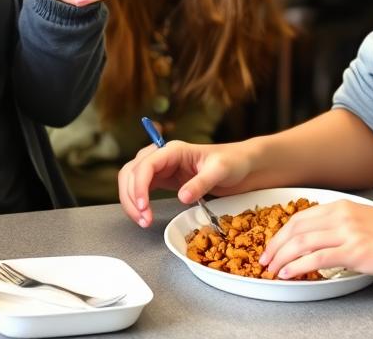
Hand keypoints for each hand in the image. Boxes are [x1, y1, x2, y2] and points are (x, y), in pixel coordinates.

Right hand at [118, 139, 255, 226]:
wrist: (241, 165)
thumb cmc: (232, 162)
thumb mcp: (220, 171)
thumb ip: (201, 183)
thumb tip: (182, 197)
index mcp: (174, 150)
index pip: (146, 164)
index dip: (139, 185)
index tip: (143, 207)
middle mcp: (163, 156)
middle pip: (132, 171)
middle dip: (132, 196)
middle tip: (143, 220)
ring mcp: (162, 167)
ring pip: (132, 179)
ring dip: (131, 200)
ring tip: (143, 221)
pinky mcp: (164, 179)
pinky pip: (141, 187)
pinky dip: (138, 201)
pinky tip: (145, 215)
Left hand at [260, 200, 372, 280]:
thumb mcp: (368, 224)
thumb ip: (345, 229)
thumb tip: (326, 245)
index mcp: (342, 205)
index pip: (301, 217)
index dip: (282, 232)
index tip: (272, 246)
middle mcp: (341, 214)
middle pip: (296, 228)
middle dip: (275, 245)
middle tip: (264, 261)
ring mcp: (348, 232)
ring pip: (302, 242)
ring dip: (281, 257)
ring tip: (270, 270)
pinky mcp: (355, 251)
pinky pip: (317, 257)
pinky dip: (297, 265)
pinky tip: (288, 274)